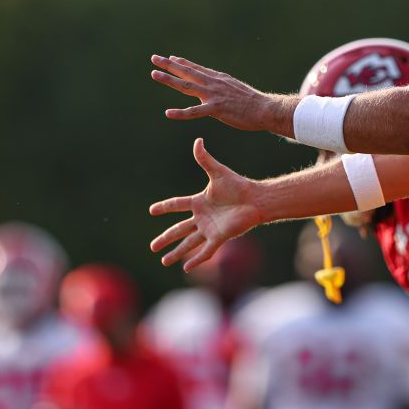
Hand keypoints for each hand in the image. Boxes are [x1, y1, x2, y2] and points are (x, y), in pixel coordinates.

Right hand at [149, 138, 265, 270]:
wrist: (256, 199)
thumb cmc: (238, 185)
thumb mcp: (217, 171)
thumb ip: (205, 159)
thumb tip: (198, 140)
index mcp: (199, 202)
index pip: (177, 205)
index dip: (164, 207)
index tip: (151, 210)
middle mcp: (202, 217)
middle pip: (179, 230)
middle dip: (165, 238)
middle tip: (152, 247)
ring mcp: (210, 229)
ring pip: (189, 243)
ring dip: (177, 253)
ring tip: (164, 261)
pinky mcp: (220, 237)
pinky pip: (206, 251)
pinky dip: (196, 260)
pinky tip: (186, 268)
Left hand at [150, 54, 294, 135]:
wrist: (265, 109)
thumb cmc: (252, 102)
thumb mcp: (235, 88)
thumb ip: (222, 86)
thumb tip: (216, 85)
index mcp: (218, 79)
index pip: (196, 68)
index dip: (182, 63)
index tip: (170, 58)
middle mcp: (213, 83)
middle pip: (187, 72)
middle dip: (169, 65)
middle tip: (154, 58)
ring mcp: (213, 95)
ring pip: (186, 86)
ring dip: (169, 79)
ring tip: (154, 74)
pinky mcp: (216, 109)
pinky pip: (194, 112)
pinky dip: (180, 112)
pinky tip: (168, 113)